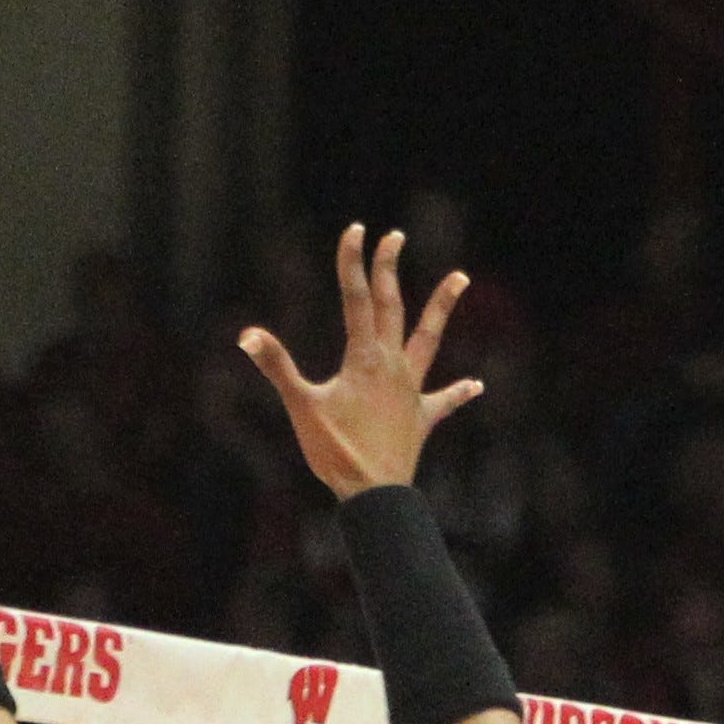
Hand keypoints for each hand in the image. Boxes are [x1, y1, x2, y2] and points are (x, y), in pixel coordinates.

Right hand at [236, 226, 480, 499]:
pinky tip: (476, 384)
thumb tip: (248, 335)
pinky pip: (444, 400)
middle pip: (393, 307)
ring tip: (461, 277)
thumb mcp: (301, 406)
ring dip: (442, 307)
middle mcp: (393, 365)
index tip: (356, 230)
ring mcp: (412, 390)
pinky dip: (459, 392)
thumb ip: (277, 367)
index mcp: (364, 358)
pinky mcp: (421, 417)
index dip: (354, 263)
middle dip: (389, 270)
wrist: (375, 493)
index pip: (357, 299)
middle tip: (394, 236)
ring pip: (429, 339)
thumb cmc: (335, 451)